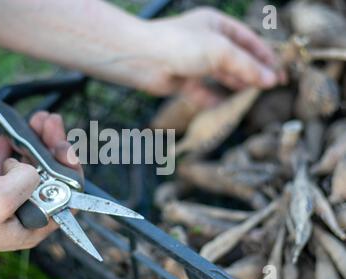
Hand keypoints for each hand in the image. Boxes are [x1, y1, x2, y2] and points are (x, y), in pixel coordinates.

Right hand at [0, 112, 79, 278]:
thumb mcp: (0, 199)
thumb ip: (27, 180)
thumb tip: (31, 166)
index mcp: (35, 224)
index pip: (66, 195)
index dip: (69, 168)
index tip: (64, 145)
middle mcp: (25, 215)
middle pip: (48, 177)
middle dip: (50, 146)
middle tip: (49, 122)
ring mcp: (6, 204)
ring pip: (26, 170)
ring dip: (31, 143)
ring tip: (35, 119)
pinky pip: (2, 170)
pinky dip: (7, 152)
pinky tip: (10, 136)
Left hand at [141, 7, 284, 104]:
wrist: (142, 59)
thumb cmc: (180, 44)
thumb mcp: (220, 50)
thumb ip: (246, 66)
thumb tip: (270, 81)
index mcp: (217, 25)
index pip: (248, 40)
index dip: (266, 56)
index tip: (281, 73)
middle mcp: (206, 42)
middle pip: (236, 59)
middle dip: (253, 73)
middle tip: (271, 89)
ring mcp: (194, 62)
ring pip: (221, 76)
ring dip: (237, 86)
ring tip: (254, 98)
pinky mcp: (183, 81)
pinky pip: (204, 93)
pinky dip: (216, 100)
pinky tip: (228, 108)